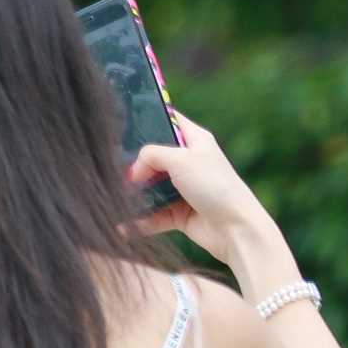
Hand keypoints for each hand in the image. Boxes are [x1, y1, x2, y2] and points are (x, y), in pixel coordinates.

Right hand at [127, 112, 265, 266]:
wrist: (237, 229)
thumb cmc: (215, 187)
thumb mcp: (181, 160)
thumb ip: (151, 155)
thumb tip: (133, 170)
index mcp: (195, 140)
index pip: (168, 120)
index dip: (147, 118)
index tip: (122, 122)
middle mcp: (189, 162)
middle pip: (154, 157)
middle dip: (133, 164)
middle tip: (110, 167)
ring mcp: (185, 189)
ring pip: (152, 188)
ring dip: (134, 195)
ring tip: (113, 198)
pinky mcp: (181, 214)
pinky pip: (155, 215)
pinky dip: (140, 221)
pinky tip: (122, 227)